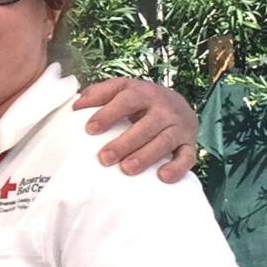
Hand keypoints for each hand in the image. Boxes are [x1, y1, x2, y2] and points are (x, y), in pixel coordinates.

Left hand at [72, 77, 197, 182]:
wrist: (178, 103)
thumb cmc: (140, 100)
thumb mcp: (121, 89)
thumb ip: (99, 93)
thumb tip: (76, 106)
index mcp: (143, 93)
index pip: (126, 101)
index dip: (108, 114)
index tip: (90, 129)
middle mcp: (164, 108)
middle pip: (145, 126)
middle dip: (125, 143)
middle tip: (104, 158)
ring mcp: (179, 126)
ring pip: (164, 142)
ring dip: (146, 156)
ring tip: (127, 169)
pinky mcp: (189, 143)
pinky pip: (187, 157)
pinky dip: (177, 168)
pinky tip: (162, 177)